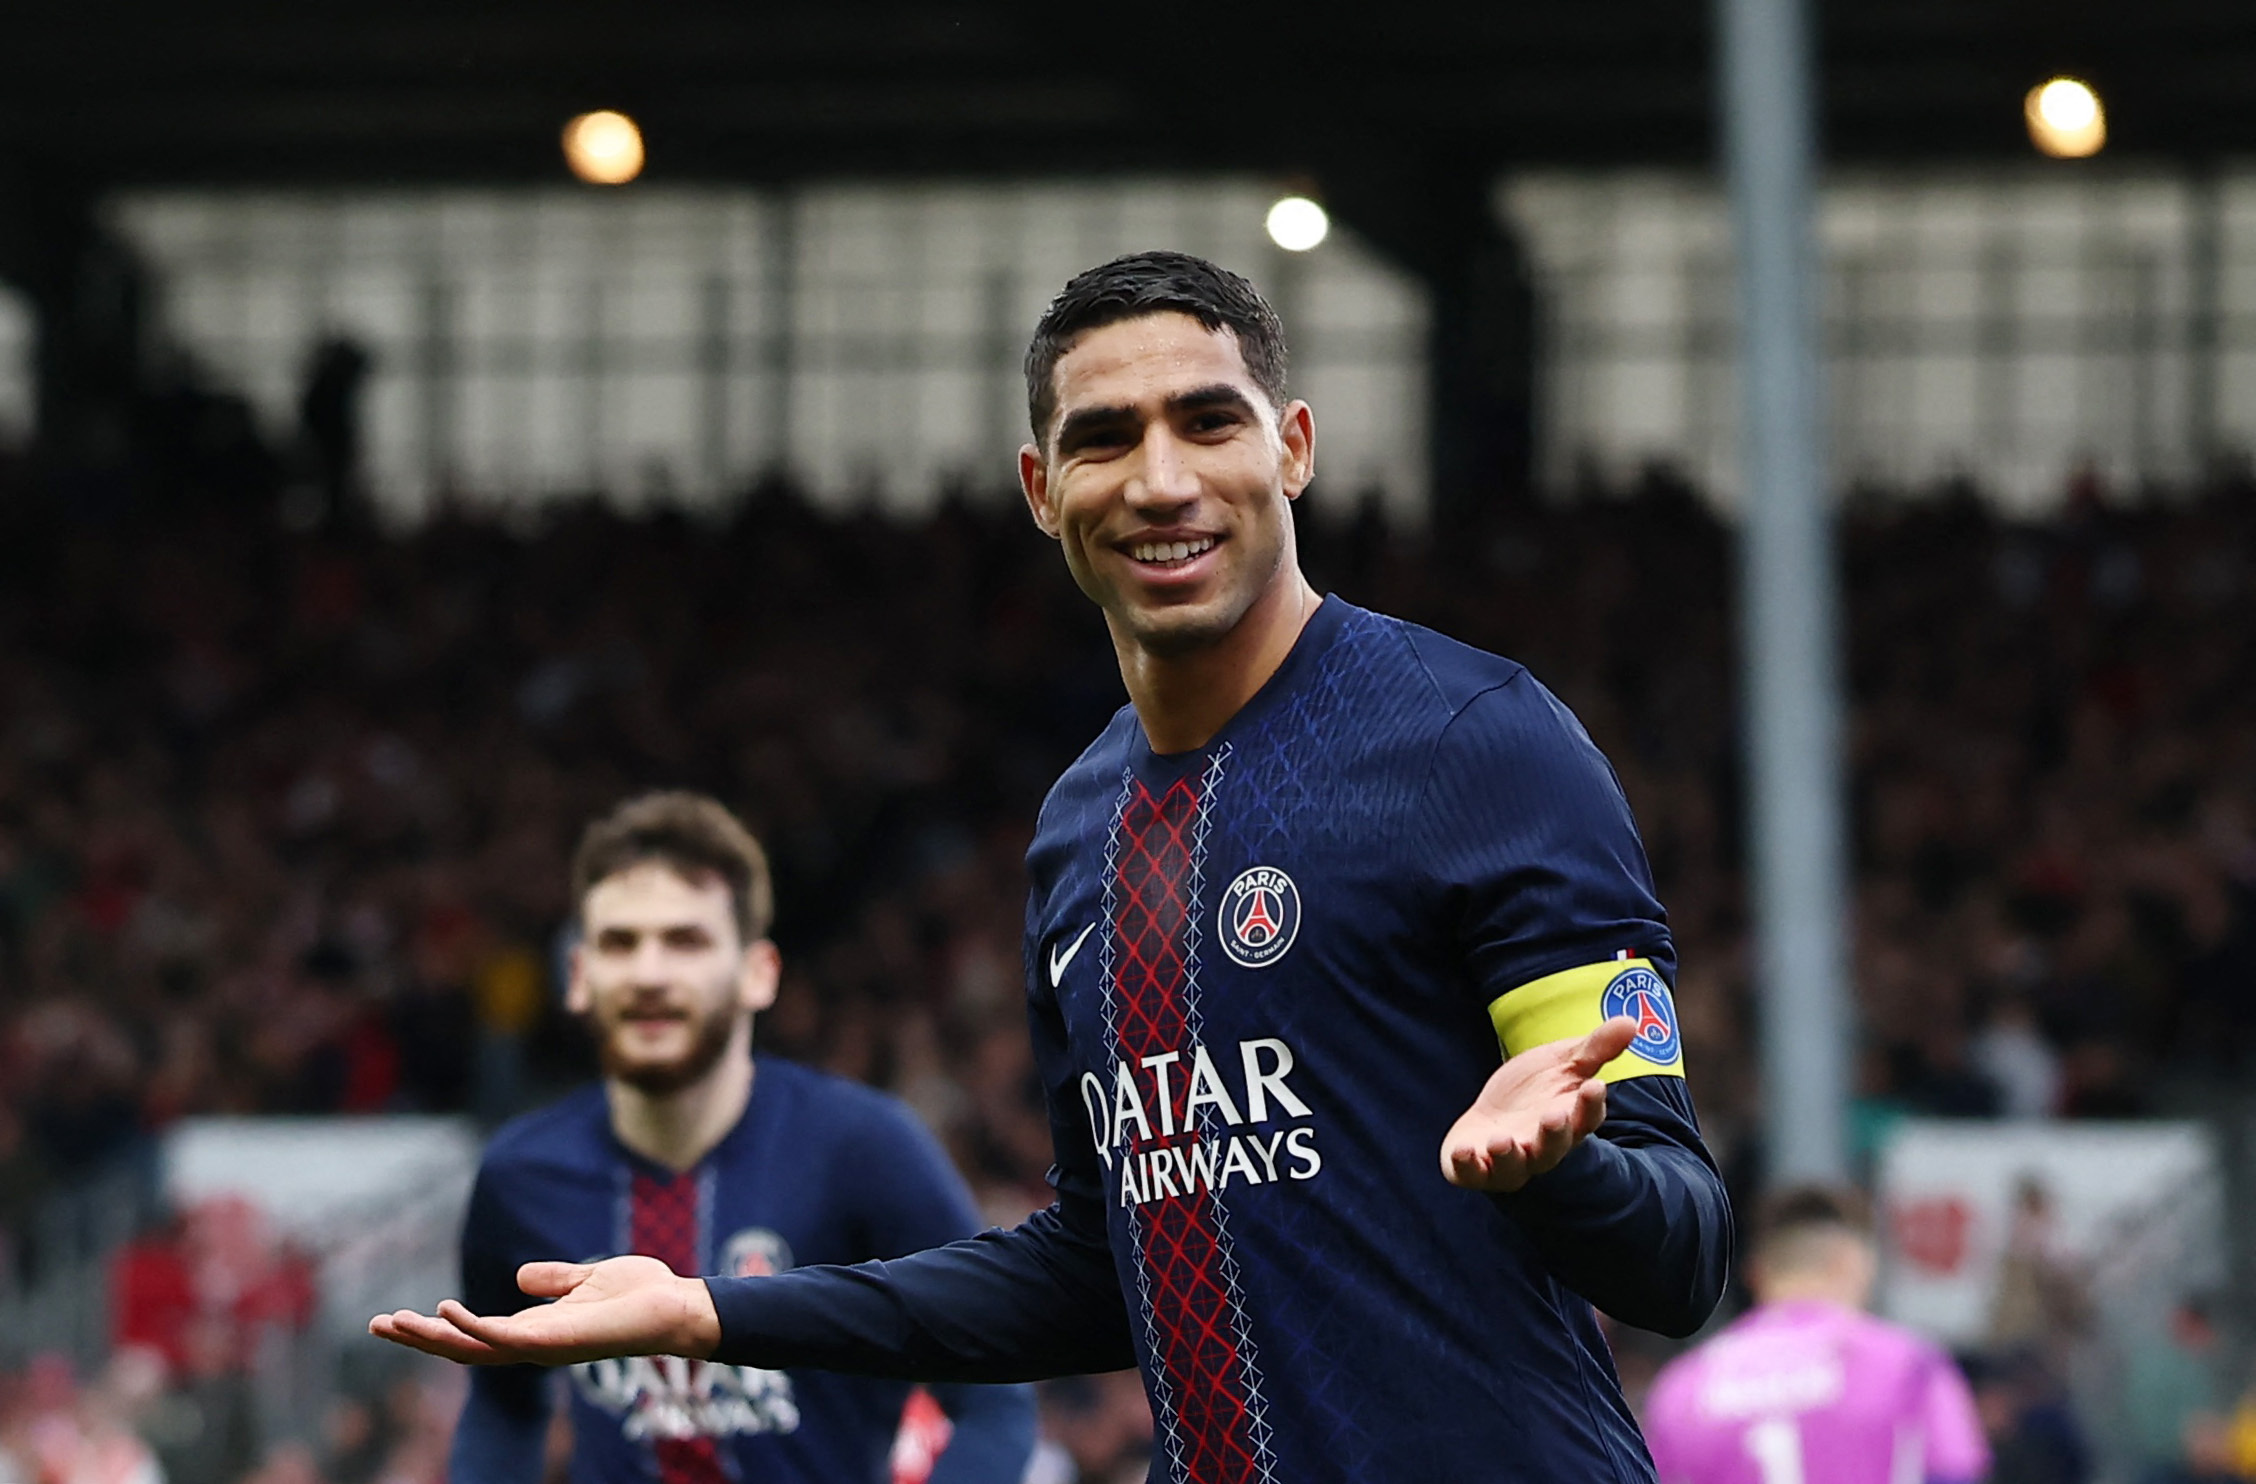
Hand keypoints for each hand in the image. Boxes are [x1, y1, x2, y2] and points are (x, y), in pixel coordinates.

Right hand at [368, 1254, 720, 1365]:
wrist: (678, 1306)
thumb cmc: (641, 1296)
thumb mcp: (587, 1280)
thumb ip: (553, 1281)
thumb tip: (521, 1276)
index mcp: (534, 1330)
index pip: (472, 1336)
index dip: (435, 1329)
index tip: (396, 1318)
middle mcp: (532, 1344)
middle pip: (461, 1348)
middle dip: (417, 1339)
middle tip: (375, 1324)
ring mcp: (542, 1346)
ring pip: (472, 1349)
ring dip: (431, 1337)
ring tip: (393, 1322)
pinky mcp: (556, 1341)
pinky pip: (503, 1337)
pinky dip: (471, 1326)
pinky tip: (444, 1308)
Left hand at [1441, 1016, 1635, 1193]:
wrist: (1491, 1117)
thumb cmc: (1533, 1091)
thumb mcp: (1562, 1062)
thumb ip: (1595, 1048)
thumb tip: (1632, 1022)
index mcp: (1568, 1121)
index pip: (1586, 1117)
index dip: (1591, 1104)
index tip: (1595, 1085)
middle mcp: (1541, 1148)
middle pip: (1553, 1148)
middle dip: (1554, 1135)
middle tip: (1554, 1116)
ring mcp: (1508, 1162)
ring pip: (1514, 1168)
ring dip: (1509, 1156)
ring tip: (1503, 1141)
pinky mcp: (1475, 1169)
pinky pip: (1472, 1174)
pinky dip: (1467, 1166)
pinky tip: (1462, 1152)